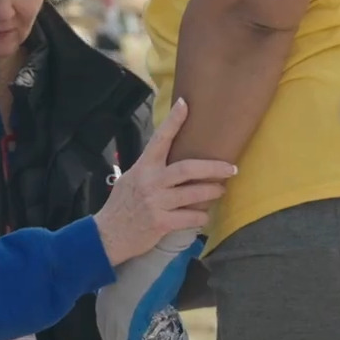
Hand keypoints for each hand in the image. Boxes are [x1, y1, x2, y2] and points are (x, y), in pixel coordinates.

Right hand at [91, 99, 235, 265]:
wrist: (108, 235)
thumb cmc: (122, 205)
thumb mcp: (131, 179)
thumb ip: (151, 169)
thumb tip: (172, 155)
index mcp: (143, 167)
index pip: (160, 139)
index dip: (173, 121)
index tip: (185, 105)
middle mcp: (150, 182)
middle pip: (187, 168)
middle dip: (213, 167)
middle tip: (231, 168)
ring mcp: (156, 203)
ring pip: (194, 194)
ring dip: (212, 192)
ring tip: (221, 190)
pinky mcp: (161, 223)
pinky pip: (190, 218)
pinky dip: (201, 217)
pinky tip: (204, 216)